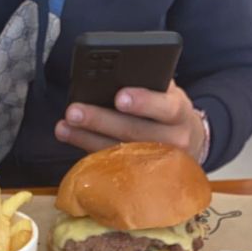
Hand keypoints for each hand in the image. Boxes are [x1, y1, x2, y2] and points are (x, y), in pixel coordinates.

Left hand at [55, 80, 206, 162]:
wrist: (187, 142)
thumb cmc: (167, 109)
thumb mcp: (167, 92)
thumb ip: (150, 82)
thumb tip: (115, 73)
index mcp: (180, 113)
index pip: (166, 108)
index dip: (143, 102)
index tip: (119, 96)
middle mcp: (173, 142)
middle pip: (134, 132)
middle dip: (101, 120)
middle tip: (74, 111)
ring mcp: (156, 163)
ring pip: (119, 152)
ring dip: (87, 138)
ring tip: (64, 126)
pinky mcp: (140, 177)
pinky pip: (112, 166)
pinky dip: (88, 150)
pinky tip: (71, 138)